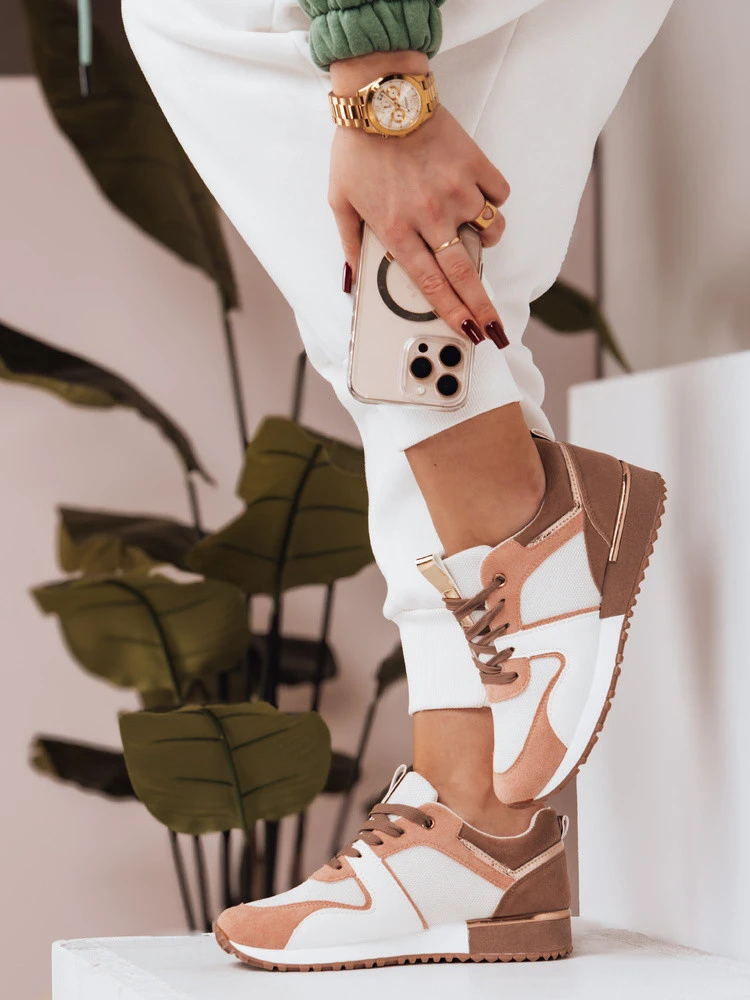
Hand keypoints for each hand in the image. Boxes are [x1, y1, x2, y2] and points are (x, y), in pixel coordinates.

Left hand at [328, 52, 509, 346]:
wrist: (382, 96)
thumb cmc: (358, 149)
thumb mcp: (340, 201)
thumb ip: (350, 244)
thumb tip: (351, 279)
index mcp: (397, 229)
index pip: (430, 284)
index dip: (452, 313)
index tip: (467, 332)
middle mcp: (430, 216)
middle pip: (464, 274)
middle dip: (482, 308)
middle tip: (496, 329)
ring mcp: (456, 190)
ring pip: (490, 232)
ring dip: (487, 243)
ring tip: (476, 239)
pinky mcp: (475, 164)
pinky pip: (497, 194)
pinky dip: (492, 200)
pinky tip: (476, 197)